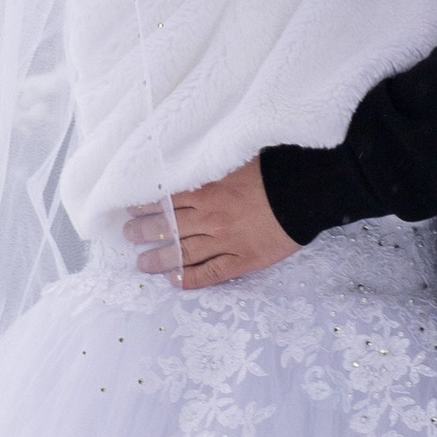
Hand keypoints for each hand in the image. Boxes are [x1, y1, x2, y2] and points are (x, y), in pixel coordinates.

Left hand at [128, 158, 300, 288]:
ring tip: (142, 263)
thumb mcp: (238, 156)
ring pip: (183, 254)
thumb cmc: (276, 169)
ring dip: (160, 259)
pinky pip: (211, 273)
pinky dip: (191, 279)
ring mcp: (226, 242)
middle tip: (129, 235)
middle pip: (169, 228)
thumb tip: (193, 155)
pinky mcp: (244, 260)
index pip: (165, 200)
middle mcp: (210, 218)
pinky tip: (175, 281)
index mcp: (207, 190)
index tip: (130, 208)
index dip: (145, 205)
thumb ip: (213, 162)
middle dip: (144, 232)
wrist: (307, 192)